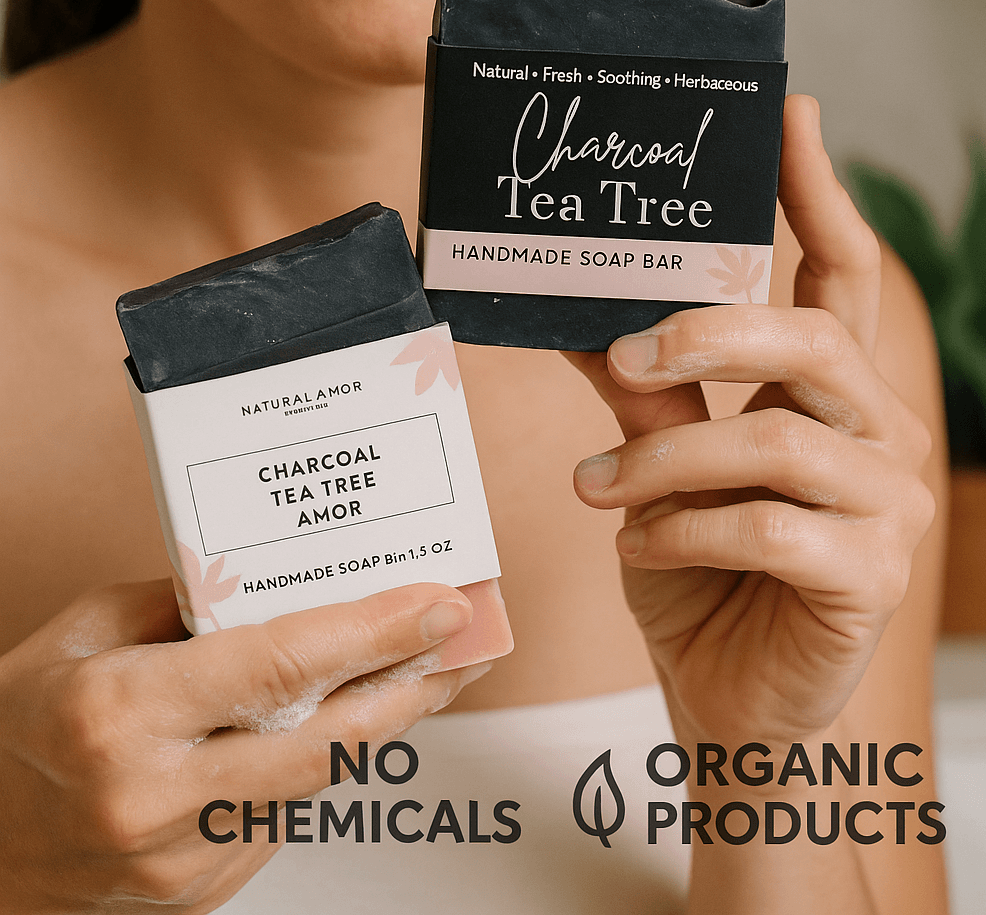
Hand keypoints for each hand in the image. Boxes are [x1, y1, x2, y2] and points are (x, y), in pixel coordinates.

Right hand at [0, 579, 485, 912]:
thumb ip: (185, 602)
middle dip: (412, 686)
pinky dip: (315, 767)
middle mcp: (155, 794)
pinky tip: (337, 724)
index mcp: (122, 712)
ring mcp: (178, 860)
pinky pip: (283, 817)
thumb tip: (286, 578)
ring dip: (376, 724)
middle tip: (467, 641)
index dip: (374, 633)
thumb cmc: (20, 728)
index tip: (438, 604)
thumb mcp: (85, 632)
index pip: (280, 665)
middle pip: (326, 741)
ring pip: (316, 782)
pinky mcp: (198, 894)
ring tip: (422, 670)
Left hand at [567, 95, 935, 751]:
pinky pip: (768, 524)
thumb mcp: (660, 465)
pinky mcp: (873, 575)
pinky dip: (685, 529)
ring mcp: (889, 503)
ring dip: (666, 461)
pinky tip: (643, 546)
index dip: (819, 188)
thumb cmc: (701, 569)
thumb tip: (571, 314)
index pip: (842, 269)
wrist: (728, 701)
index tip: (792, 112)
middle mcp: (879, 429)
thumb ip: (641, 390)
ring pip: (776, 438)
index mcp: (834, 387)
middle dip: (709, 332)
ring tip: (599, 490)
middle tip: (624, 358)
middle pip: (812, 337)